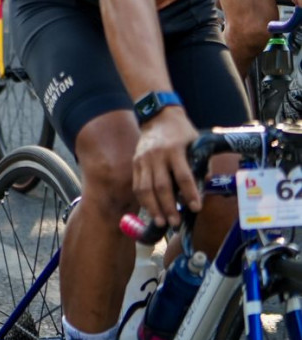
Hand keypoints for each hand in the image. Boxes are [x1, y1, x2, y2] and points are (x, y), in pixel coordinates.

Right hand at [131, 107, 200, 227]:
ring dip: (153, 208)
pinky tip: (150, 210)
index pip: (183, 176)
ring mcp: (143, 160)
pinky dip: (143, 200)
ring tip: (160, 222)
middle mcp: (157, 156)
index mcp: (175, 150)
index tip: (196, 208)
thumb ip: (200, 164)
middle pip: (161, 186)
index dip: (190, 194)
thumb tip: (204, 185)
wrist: (158, 117)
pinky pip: (137, 185)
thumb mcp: (196, 143)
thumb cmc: (181, 132)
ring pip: (145, 188)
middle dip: (168, 207)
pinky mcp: (135, 163)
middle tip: (175, 222)